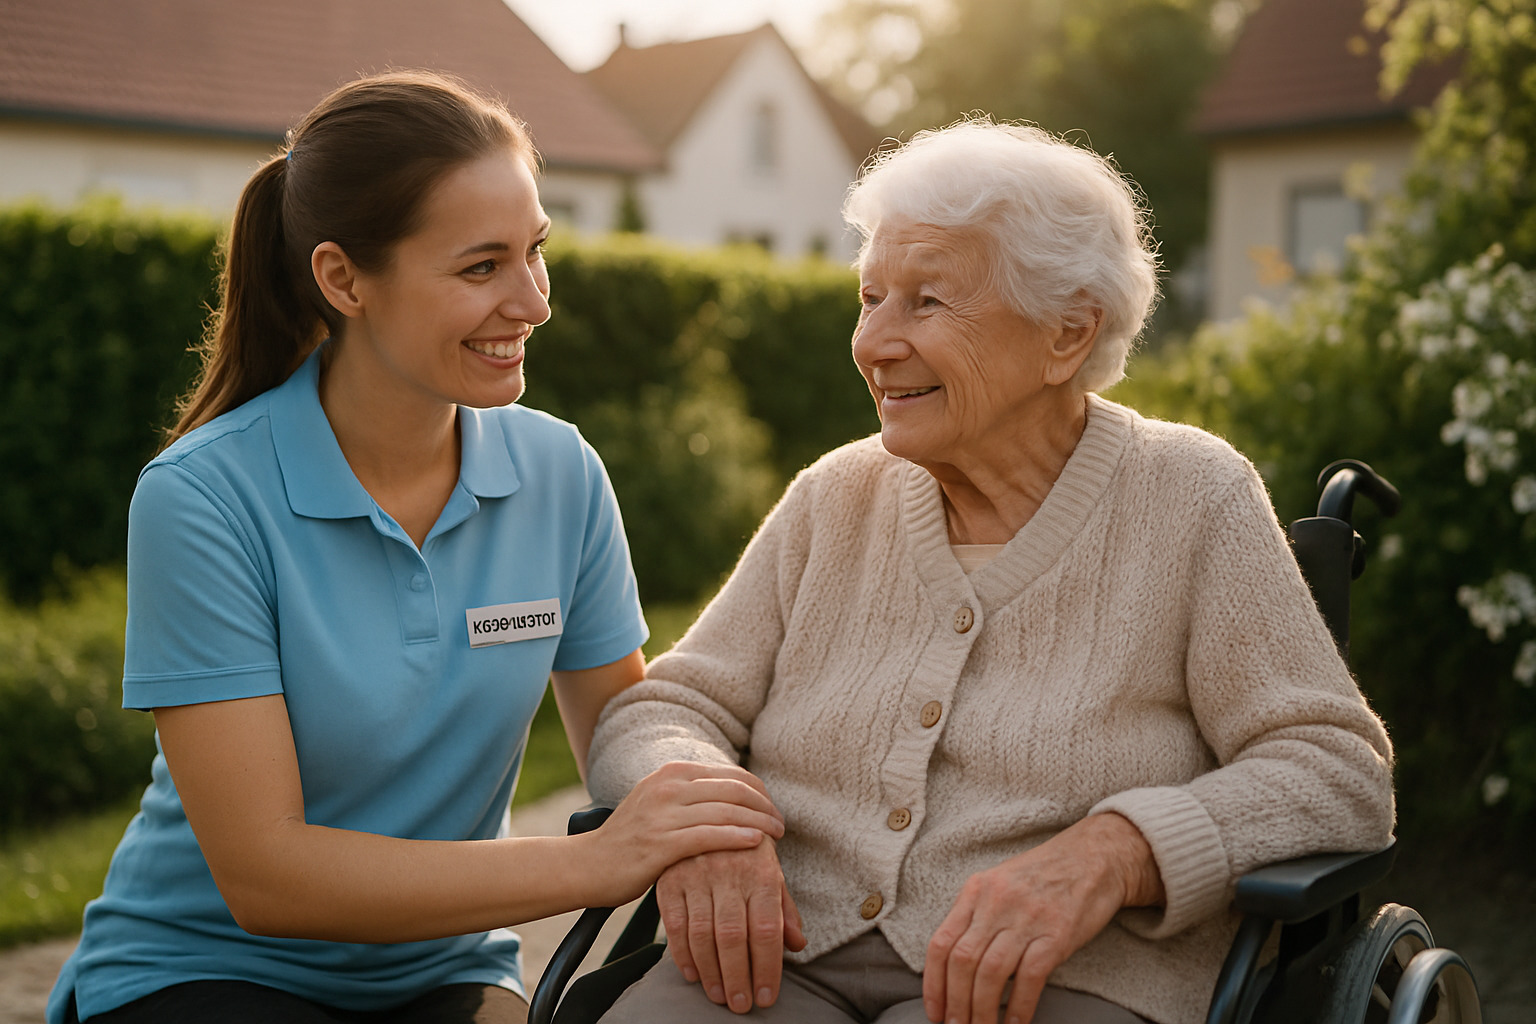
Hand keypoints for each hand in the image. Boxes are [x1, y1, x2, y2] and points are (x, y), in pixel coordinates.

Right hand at [594, 762, 785, 905]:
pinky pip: (710, 836)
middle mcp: (669, 786)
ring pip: (727, 810)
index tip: (773, 809)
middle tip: (781, 824)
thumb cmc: (629, 840)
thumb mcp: (659, 804)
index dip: (759, 791)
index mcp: (672, 773)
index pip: (731, 774)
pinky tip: (757, 843)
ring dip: (759, 822)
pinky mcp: (661, 843)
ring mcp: (664, 813)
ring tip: (777, 835)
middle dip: (765, 806)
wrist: (586, 865)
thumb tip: (732, 798)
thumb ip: (691, 797)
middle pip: (734, 789)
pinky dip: (738, 837)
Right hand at [657, 838, 806, 1014]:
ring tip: (719, 996)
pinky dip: (682, 954)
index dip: (767, 967)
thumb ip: (784, 909)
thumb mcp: (771, 872)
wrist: (712, 808)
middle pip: (733, 936)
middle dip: (738, 977)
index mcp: (761, 872)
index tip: (766, 996)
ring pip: (702, 934)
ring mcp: (696, 874)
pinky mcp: (671, 878)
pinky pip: (674, 923)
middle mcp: (729, 872)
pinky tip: (693, 975)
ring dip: (711, 972)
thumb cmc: (748, 849)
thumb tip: (798, 944)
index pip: (767, 929)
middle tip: (741, 1005)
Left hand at [923, 813, 1163, 1023]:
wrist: (1096, 856)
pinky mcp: (1057, 933)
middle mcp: (996, 902)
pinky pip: (1029, 977)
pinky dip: (1019, 1007)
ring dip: (982, 1010)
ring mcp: (1027, 917)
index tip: (935, 1011)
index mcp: (976, 890)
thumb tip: (955, 964)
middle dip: (955, 1002)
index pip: (941, 943)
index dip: (933, 983)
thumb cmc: (1046, 874)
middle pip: (962, 962)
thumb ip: (977, 915)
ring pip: (990, 973)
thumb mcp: (1001, 883)